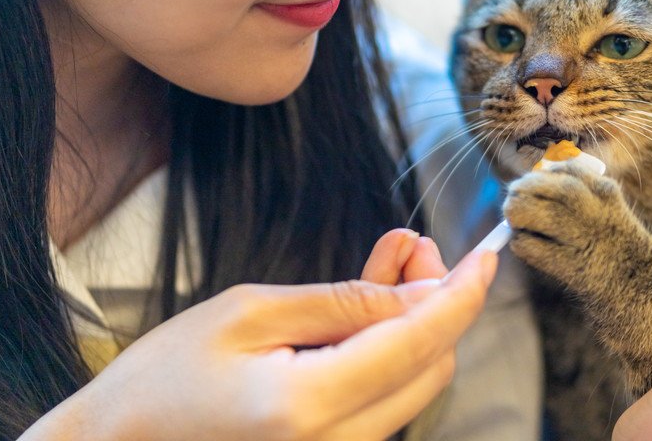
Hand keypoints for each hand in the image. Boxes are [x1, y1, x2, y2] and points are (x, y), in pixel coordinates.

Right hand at [23, 236, 496, 440]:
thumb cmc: (163, 379)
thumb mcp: (250, 313)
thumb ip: (346, 302)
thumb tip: (425, 287)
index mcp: (309, 407)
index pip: (419, 344)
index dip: (463, 293)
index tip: (488, 253)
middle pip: (429, 370)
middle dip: (438, 302)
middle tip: (417, 245)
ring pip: (412, 389)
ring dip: (415, 325)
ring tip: (392, 263)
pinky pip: (382, 407)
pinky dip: (389, 355)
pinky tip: (369, 311)